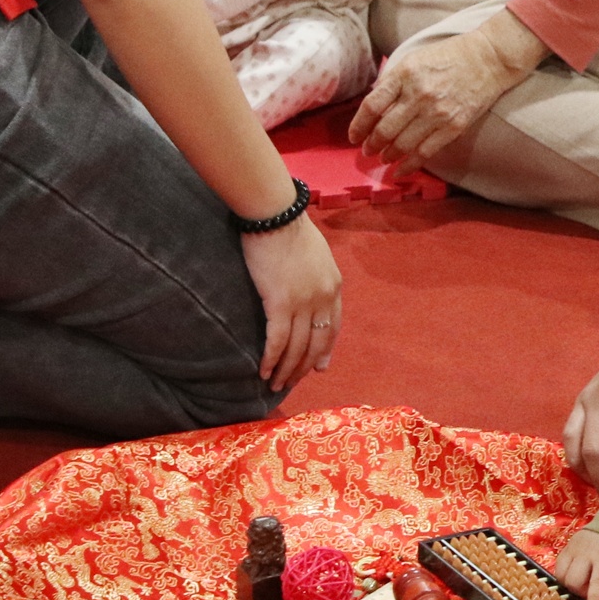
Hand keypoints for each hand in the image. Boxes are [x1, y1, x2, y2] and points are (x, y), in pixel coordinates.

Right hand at [239, 213, 342, 390]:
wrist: (275, 214)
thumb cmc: (289, 227)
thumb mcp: (316, 254)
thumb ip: (317, 275)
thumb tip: (309, 287)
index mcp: (334, 286)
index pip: (333, 326)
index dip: (325, 349)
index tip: (319, 366)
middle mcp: (323, 298)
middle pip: (317, 342)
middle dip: (305, 367)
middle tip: (293, 383)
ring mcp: (304, 302)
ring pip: (297, 347)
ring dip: (286, 370)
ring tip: (276, 385)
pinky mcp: (280, 303)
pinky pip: (277, 340)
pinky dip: (271, 359)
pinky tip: (264, 372)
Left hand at [349, 10, 546, 176]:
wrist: (488, 59)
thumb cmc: (449, 56)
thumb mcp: (413, 59)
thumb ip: (393, 81)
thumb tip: (374, 107)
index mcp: (405, 75)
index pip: (372, 105)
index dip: (358, 125)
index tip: (354, 136)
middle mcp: (419, 95)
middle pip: (384, 129)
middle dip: (371, 144)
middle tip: (367, 150)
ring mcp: (437, 113)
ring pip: (403, 144)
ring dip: (388, 155)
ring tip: (384, 158)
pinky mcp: (454, 126)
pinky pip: (425, 152)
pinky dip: (410, 165)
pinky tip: (400, 170)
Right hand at [554, 528, 598, 599]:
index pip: (598, 583)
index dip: (593, 599)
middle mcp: (586, 553)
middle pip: (573, 581)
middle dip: (579, 593)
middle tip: (590, 593)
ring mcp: (574, 549)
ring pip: (562, 575)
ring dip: (570, 586)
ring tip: (583, 585)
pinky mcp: (566, 547)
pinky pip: (558, 567)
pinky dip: (563, 577)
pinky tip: (574, 578)